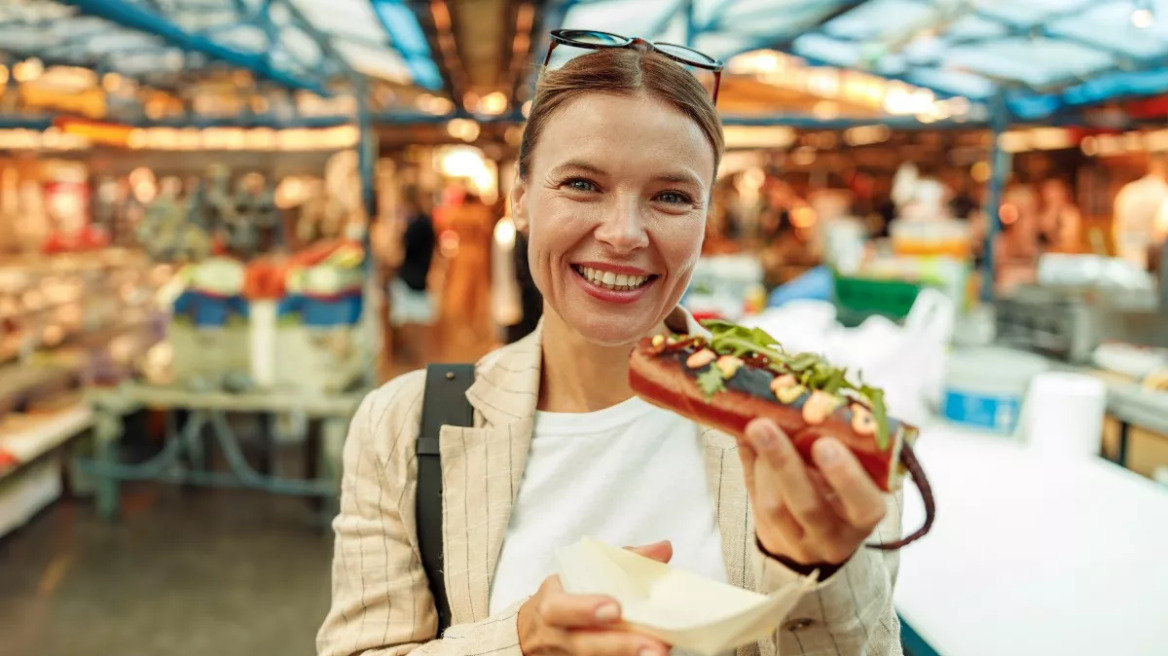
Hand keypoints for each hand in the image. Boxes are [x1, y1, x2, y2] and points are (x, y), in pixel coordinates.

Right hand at [518, 542, 672, 655]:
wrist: (536, 631)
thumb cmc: (565, 597)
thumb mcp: (580, 574)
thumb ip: (623, 561)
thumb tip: (663, 549)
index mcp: (551, 603)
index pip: (558, 607)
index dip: (584, 609)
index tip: (616, 609)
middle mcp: (555, 635)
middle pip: (581, 645)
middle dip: (618, 645)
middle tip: (654, 646)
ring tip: (657, 652)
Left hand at [738, 418, 885, 566]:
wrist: (814, 548)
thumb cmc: (840, 498)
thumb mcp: (849, 478)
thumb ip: (832, 444)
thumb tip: (800, 402)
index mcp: (863, 516)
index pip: (864, 505)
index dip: (846, 478)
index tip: (825, 443)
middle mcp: (833, 537)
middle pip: (808, 507)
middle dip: (783, 464)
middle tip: (764, 425)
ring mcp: (799, 544)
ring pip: (775, 509)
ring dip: (761, 463)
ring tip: (755, 429)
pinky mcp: (771, 539)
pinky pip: (756, 505)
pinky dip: (751, 469)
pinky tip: (747, 442)